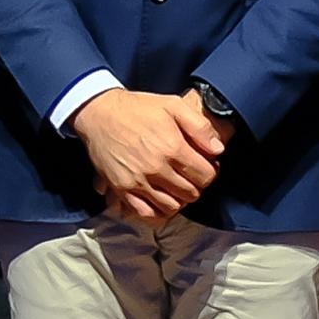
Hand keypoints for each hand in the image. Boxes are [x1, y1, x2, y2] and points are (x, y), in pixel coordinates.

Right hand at [81, 89, 223, 224]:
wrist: (100, 113)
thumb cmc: (138, 108)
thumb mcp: (173, 105)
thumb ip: (200, 126)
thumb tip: (218, 149)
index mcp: (172, 147)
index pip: (205, 175)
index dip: (210, 172)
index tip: (206, 166)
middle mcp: (156, 168)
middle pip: (191, 193)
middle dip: (196, 186)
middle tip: (191, 176)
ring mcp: (138, 181)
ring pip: (171, 206)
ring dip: (179, 199)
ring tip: (177, 187)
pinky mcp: (122, 189)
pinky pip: (146, 212)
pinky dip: (158, 212)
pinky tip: (161, 200)